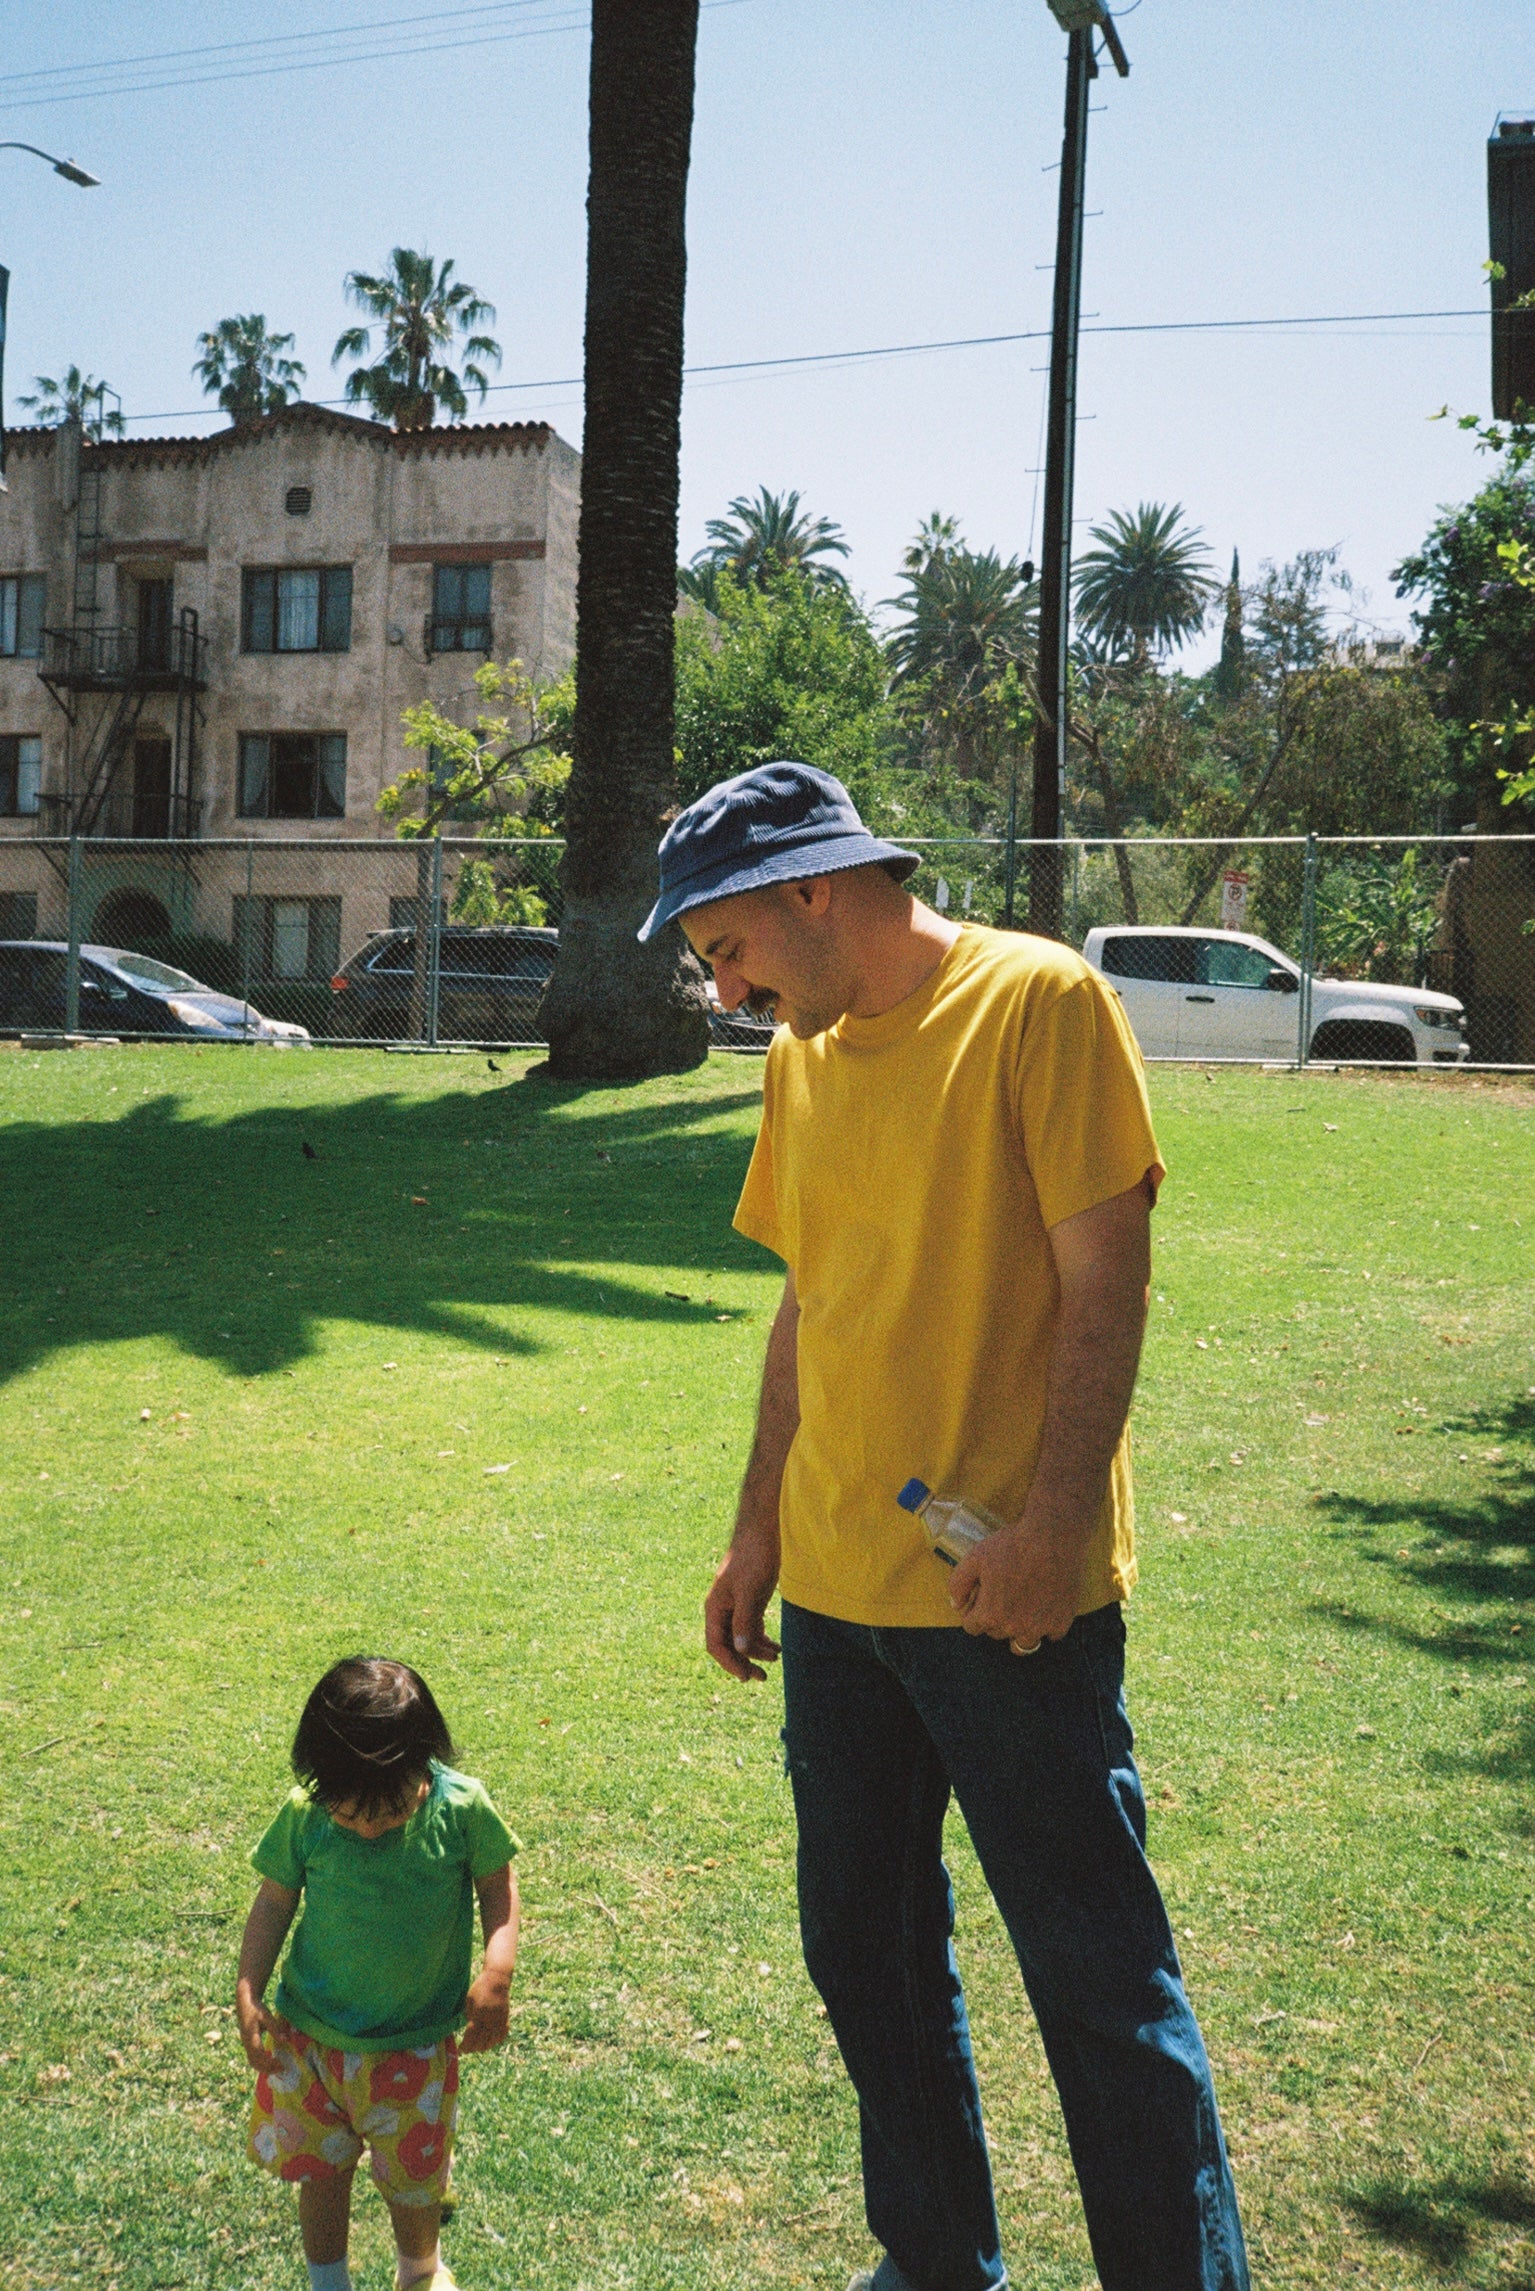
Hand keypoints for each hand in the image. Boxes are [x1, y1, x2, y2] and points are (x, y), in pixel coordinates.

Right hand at [235, 1990, 282, 2072]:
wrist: (245, 2003)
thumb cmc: (256, 2009)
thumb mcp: (267, 2017)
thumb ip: (275, 2028)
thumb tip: (285, 2040)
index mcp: (251, 2038)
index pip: (260, 2056)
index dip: (270, 2063)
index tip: (282, 2065)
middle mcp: (246, 2044)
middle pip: (255, 2062)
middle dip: (268, 2068)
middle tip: (282, 2069)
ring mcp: (246, 2044)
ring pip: (252, 2062)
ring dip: (264, 2067)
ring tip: (277, 2068)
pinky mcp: (247, 2043)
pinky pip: (253, 2058)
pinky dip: (261, 2063)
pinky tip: (271, 2061)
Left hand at [459, 1974, 509, 2053]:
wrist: (497, 1979)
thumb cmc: (479, 1987)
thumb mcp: (469, 2000)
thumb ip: (469, 2016)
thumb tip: (468, 2031)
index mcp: (479, 2013)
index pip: (471, 2035)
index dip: (466, 2045)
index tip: (461, 2049)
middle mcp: (490, 2018)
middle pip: (482, 2041)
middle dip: (473, 2048)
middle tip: (467, 2049)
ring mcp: (499, 2019)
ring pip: (492, 2041)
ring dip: (484, 2047)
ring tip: (477, 2047)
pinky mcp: (506, 2018)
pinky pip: (502, 2035)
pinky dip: (496, 2041)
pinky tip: (490, 2041)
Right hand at [704, 1524, 781, 1682]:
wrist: (763, 1532)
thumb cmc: (753, 1558)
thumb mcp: (750, 1591)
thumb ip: (744, 1620)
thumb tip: (739, 1649)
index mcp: (715, 1607)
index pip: (716, 1645)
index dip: (729, 1663)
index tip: (746, 1677)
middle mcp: (722, 1609)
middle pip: (728, 1645)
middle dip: (744, 1661)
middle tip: (762, 1677)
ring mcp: (736, 1605)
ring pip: (742, 1638)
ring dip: (756, 1650)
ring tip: (776, 1657)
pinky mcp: (749, 1601)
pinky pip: (751, 1627)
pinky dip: (762, 1639)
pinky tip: (776, 1647)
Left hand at [947, 1516, 1086, 1650]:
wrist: (1053, 1538)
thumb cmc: (1011, 1546)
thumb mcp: (975, 1558)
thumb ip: (958, 1585)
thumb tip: (956, 1606)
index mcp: (990, 1615)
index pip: (973, 1627)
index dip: (974, 1610)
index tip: (983, 1596)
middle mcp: (1014, 1628)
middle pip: (997, 1633)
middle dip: (996, 1618)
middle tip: (1004, 1594)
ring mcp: (1040, 1628)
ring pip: (1024, 1644)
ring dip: (1019, 1630)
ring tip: (1023, 1609)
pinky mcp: (1061, 1622)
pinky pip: (1051, 1635)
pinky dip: (1047, 1624)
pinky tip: (1045, 1604)